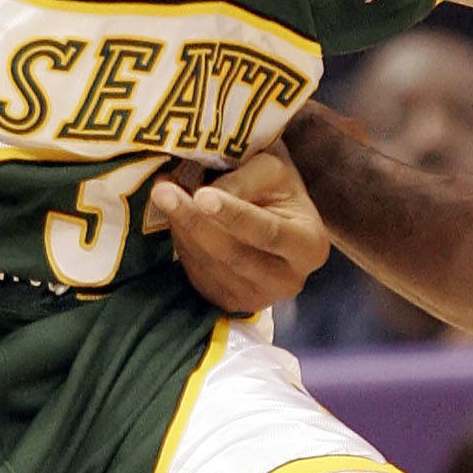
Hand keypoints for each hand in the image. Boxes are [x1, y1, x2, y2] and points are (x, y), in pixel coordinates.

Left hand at [152, 142, 330, 315]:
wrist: (276, 216)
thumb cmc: (278, 188)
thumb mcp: (272, 169)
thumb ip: (243, 180)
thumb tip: (202, 196)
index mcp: (309, 247)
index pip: (268, 232)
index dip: (234, 214)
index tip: (202, 194)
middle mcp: (288, 282)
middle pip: (234, 254)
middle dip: (195, 221)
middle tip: (163, 190)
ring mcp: (258, 298)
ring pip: (211, 265)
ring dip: (183, 230)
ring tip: (164, 194)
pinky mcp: (230, 303)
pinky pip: (199, 274)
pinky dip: (183, 245)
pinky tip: (175, 218)